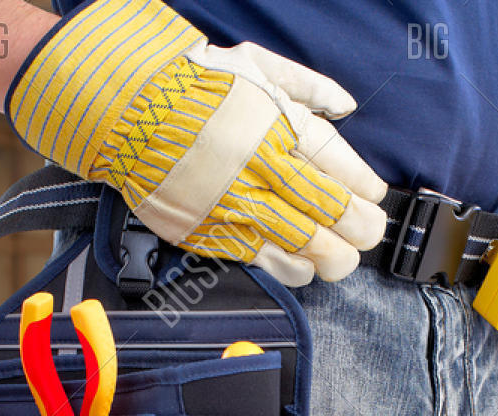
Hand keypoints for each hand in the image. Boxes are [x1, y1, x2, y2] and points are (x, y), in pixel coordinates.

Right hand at [7, 0, 386, 285]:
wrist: (123, 106)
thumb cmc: (192, 82)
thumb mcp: (256, 64)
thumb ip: (308, 86)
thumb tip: (347, 104)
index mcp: (281, 127)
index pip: (345, 171)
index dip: (367, 192)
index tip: (374, 197)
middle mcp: (264, 170)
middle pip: (333, 215)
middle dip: (361, 231)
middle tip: (367, 233)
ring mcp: (237, 205)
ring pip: (306, 247)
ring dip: (334, 259)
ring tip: (341, 257)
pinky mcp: (211, 231)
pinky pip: (265, 261)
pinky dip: (294, 270)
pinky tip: (305, 268)